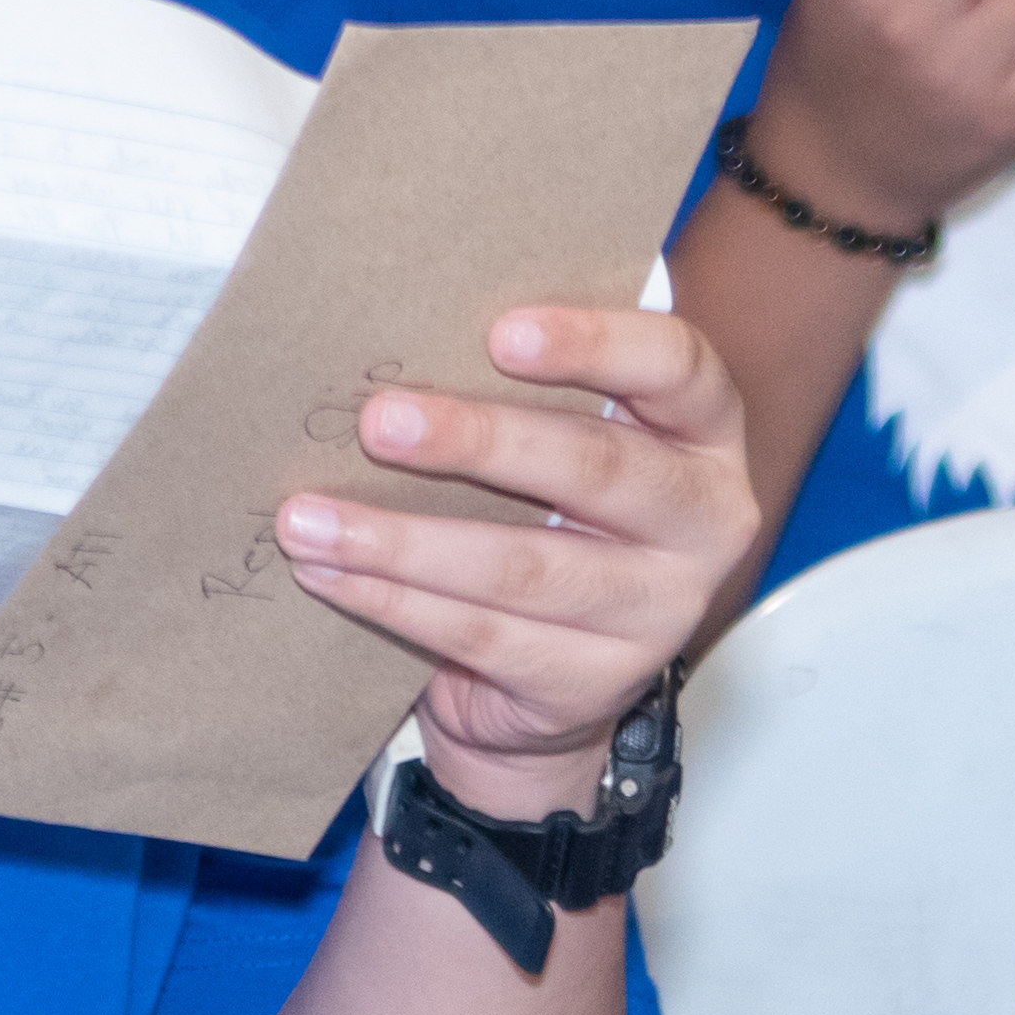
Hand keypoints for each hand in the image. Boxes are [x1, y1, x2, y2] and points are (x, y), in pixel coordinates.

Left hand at [283, 304, 754, 819]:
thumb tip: (396, 340)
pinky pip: (485, 636)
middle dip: (480, 441)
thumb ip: (525, 393)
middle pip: (598, 468)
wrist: (556, 674)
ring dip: (404, 540)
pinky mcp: (596, 680)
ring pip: (527, 568)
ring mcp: (661, 610)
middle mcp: (704, 519)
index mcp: (705, 434)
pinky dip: (395, 602)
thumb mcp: (565, 442)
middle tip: (378, 422)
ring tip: (309, 518)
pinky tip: (331, 574)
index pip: (679, 368)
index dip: (597, 344)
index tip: (501, 334)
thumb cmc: (550, 518)